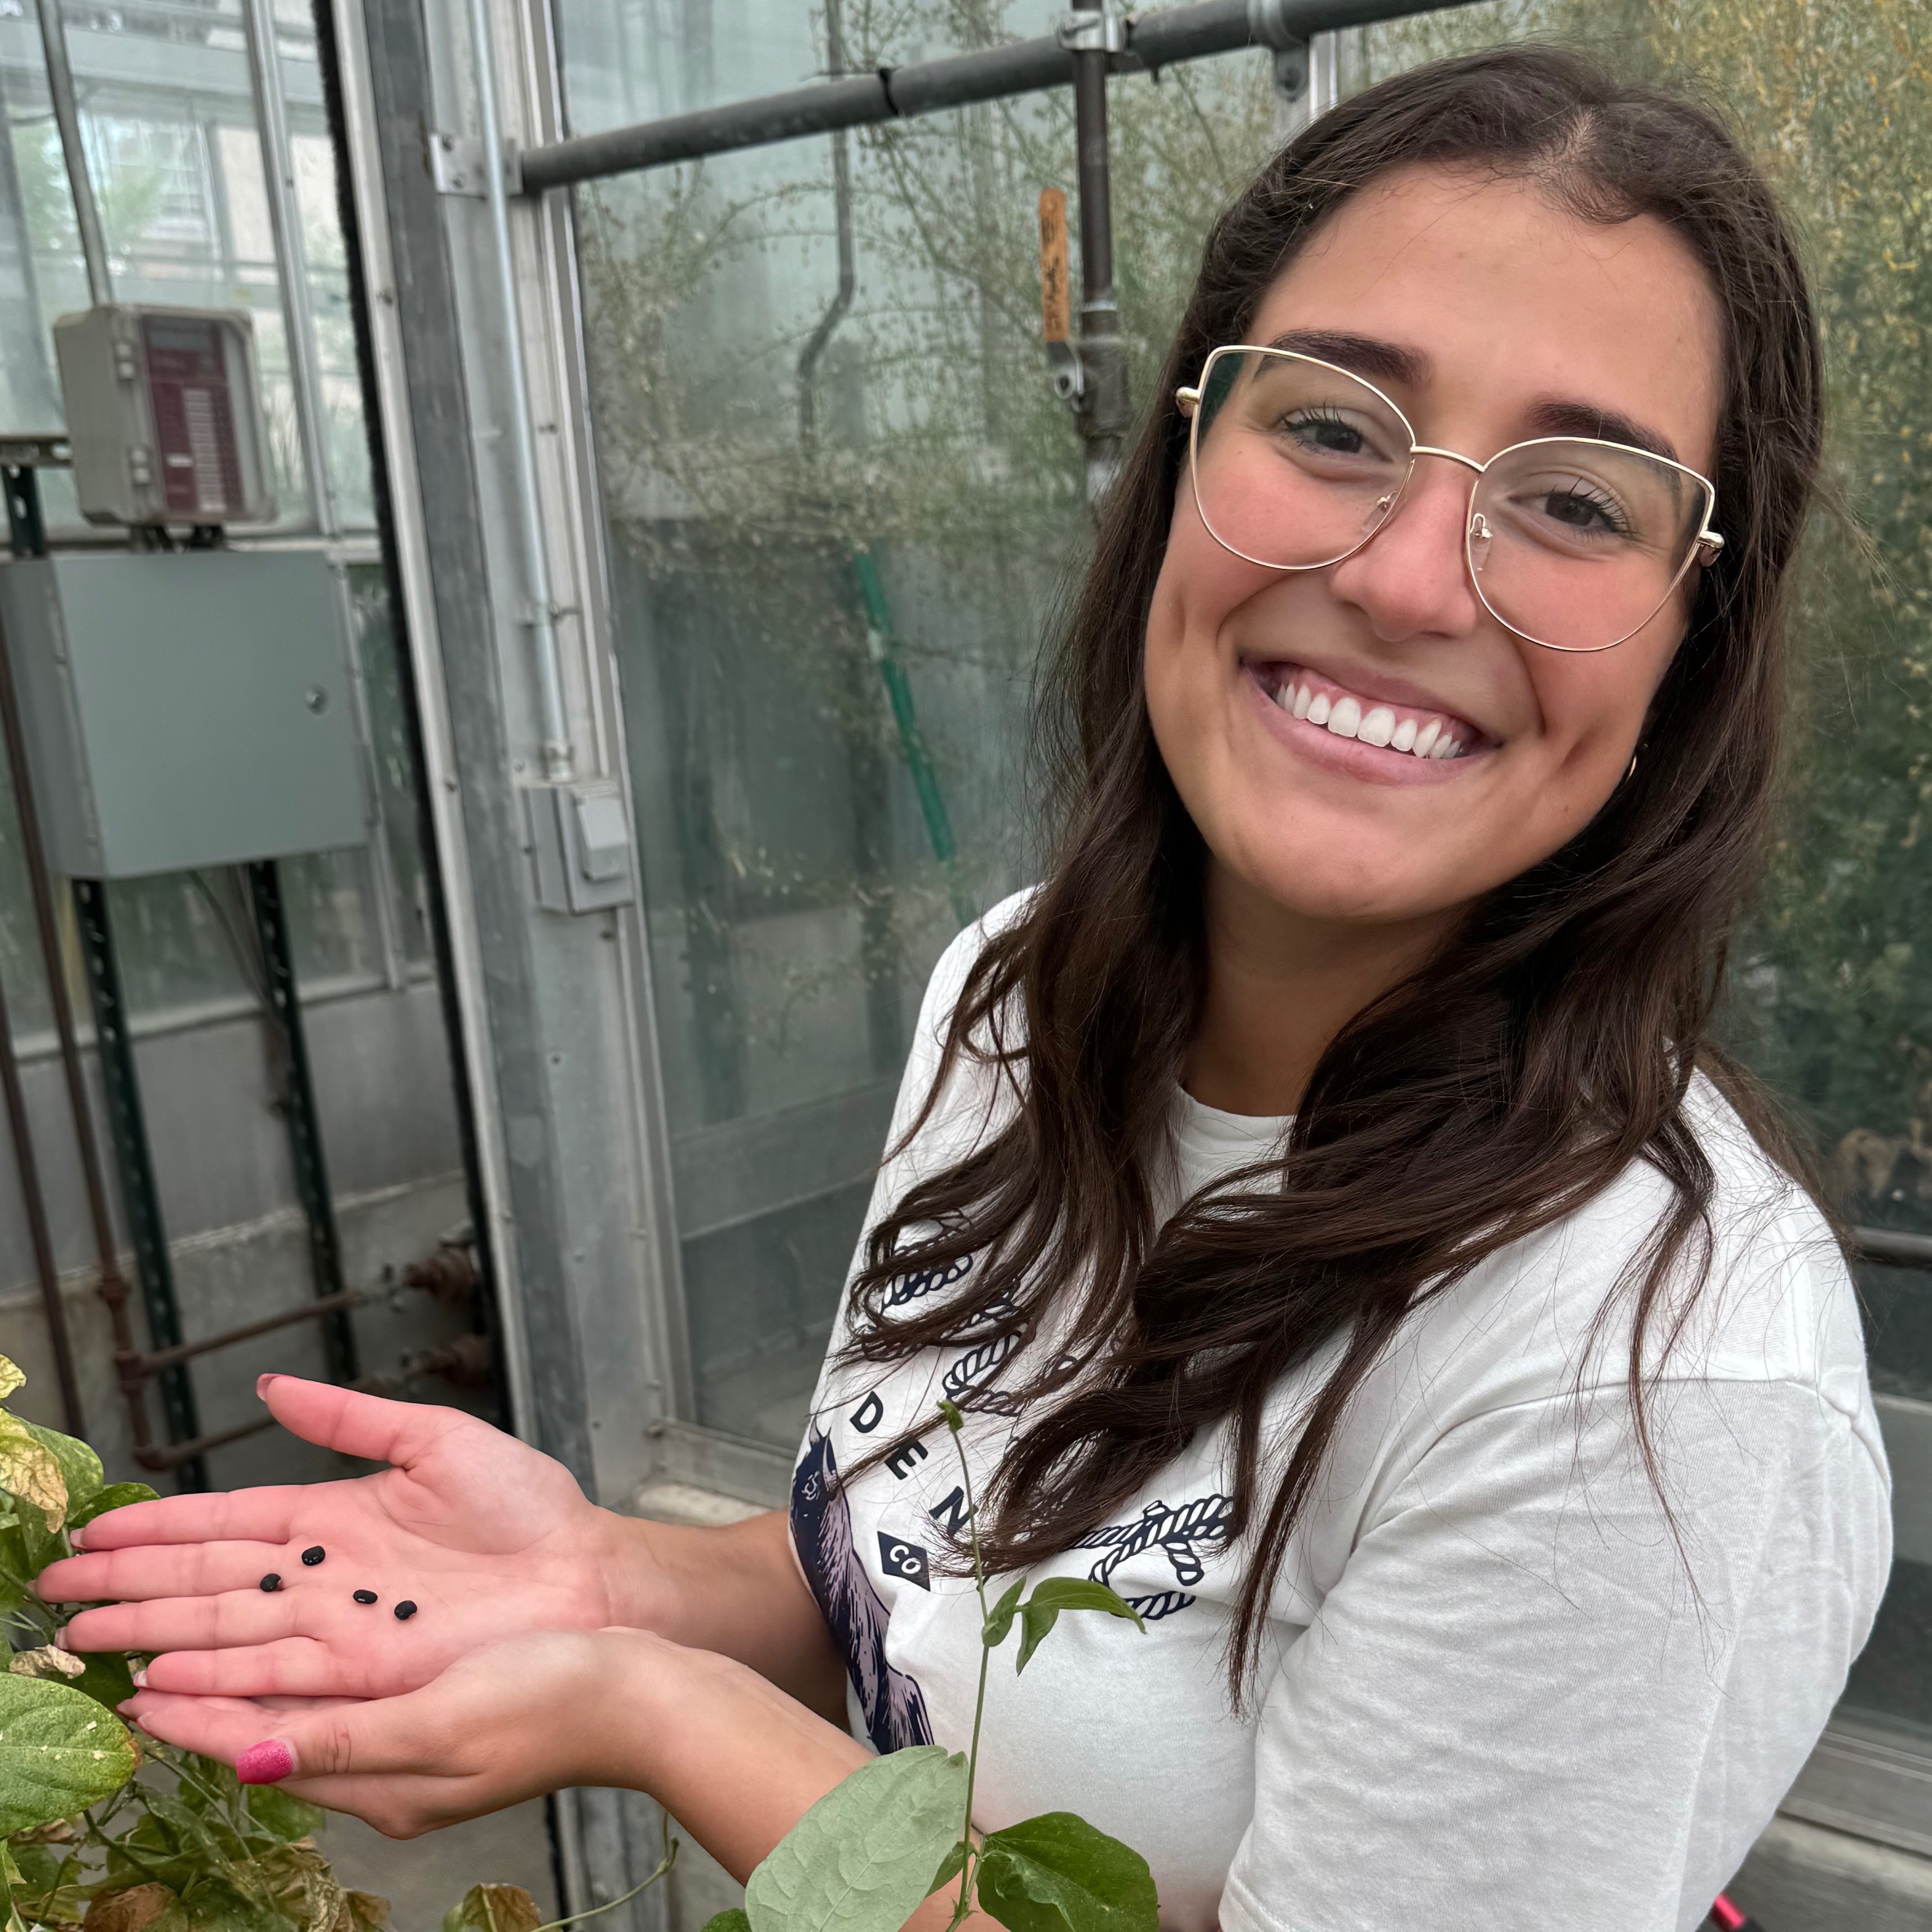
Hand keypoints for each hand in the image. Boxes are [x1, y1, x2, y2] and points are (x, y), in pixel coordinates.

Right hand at [40, 1378, 655, 1701]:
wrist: (585, 1572)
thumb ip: (348, 1416)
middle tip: (57, 1592)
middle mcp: (322, 1579)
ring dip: (153, 1642)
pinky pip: (270, 1685)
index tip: (94, 1529)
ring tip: (88, 1641)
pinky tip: (158, 1691)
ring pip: (222, 1638)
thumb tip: (269, 1383)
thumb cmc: (526, 1505)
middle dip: (130, 1587)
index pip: (223, 1523)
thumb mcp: (434, 1439)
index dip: (157, 1529)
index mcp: (332, 1518)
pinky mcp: (361, 1677)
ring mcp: (336, 1632)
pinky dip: (212, 1690)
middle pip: (205, 1585)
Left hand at [120, 1627, 673, 1837]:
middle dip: (201, 1695)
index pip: (263, 1748)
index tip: (134, 1689)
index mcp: (382, 1780)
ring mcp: (411, 1740)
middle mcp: (385, 1767)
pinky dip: (300, 1666)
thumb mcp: (443, 1724)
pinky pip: (344, 1692)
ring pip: (302, 1705)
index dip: (196, 1717)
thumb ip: (348, 1741)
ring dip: (242, 1673)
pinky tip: (287, 1639)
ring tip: (186, 1644)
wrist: (640, 1696)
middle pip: (271, 1728)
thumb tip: (255, 1756)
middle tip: (134, 1655)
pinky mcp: (436, 1709)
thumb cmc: (552, 1702)